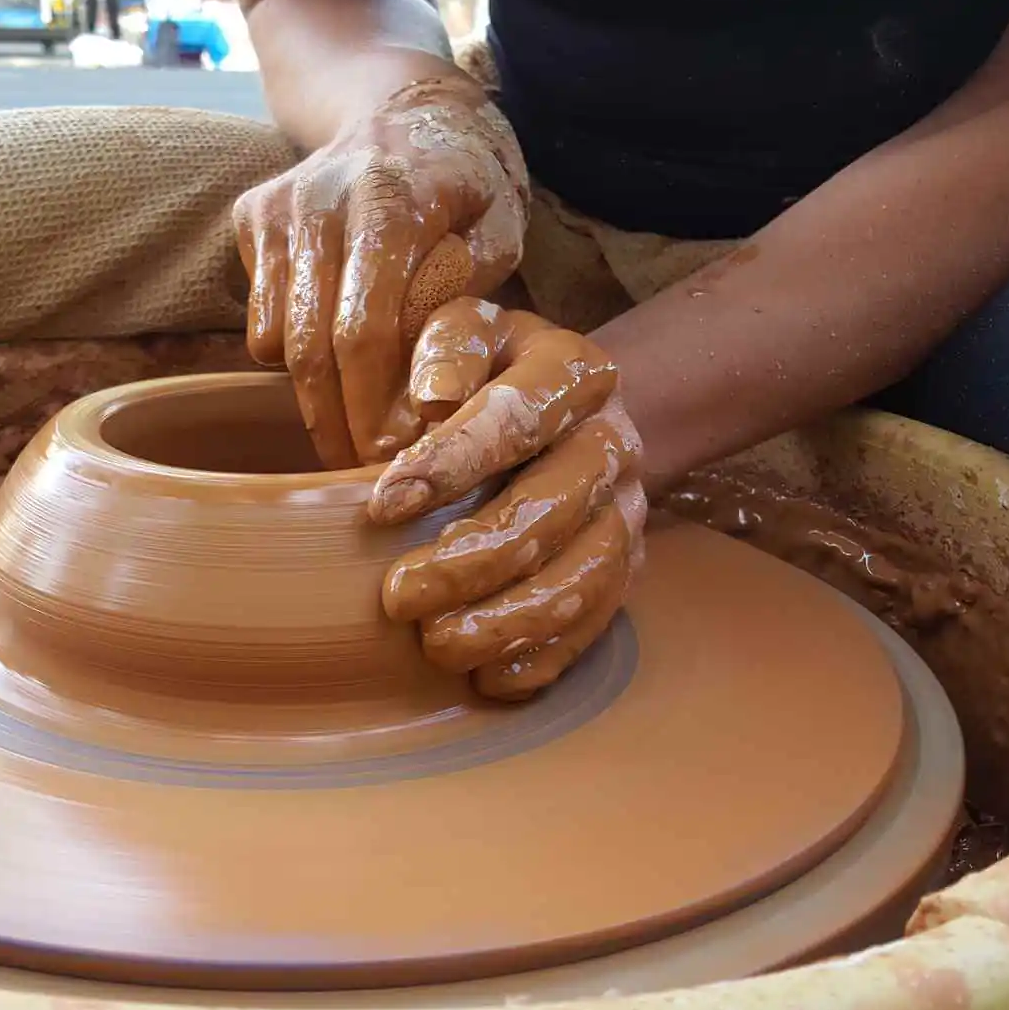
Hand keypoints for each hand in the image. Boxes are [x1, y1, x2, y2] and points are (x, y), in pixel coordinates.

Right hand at [234, 74, 529, 467]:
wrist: (396, 104)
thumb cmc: (465, 180)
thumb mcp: (501, 226)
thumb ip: (467, 294)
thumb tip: (428, 380)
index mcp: (392, 199)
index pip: (365, 328)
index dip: (374, 406)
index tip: (396, 459)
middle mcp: (321, 198)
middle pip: (312, 344)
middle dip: (338, 422)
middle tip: (365, 477)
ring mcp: (278, 207)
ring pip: (277, 341)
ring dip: (314, 403)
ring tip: (352, 438)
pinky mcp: (250, 219)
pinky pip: (258, 323)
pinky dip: (291, 360)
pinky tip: (335, 365)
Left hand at [367, 299, 647, 699]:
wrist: (567, 402)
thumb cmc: (486, 367)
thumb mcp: (461, 329)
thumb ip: (445, 351)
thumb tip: (431, 402)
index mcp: (571, 371)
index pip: (513, 419)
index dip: (448, 465)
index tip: (381, 506)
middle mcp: (612, 440)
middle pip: (551, 509)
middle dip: (471, 562)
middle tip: (397, 597)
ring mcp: (627, 507)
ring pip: (583, 576)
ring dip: (509, 621)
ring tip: (439, 647)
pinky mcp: (626, 563)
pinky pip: (598, 620)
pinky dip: (546, 656)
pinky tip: (491, 680)